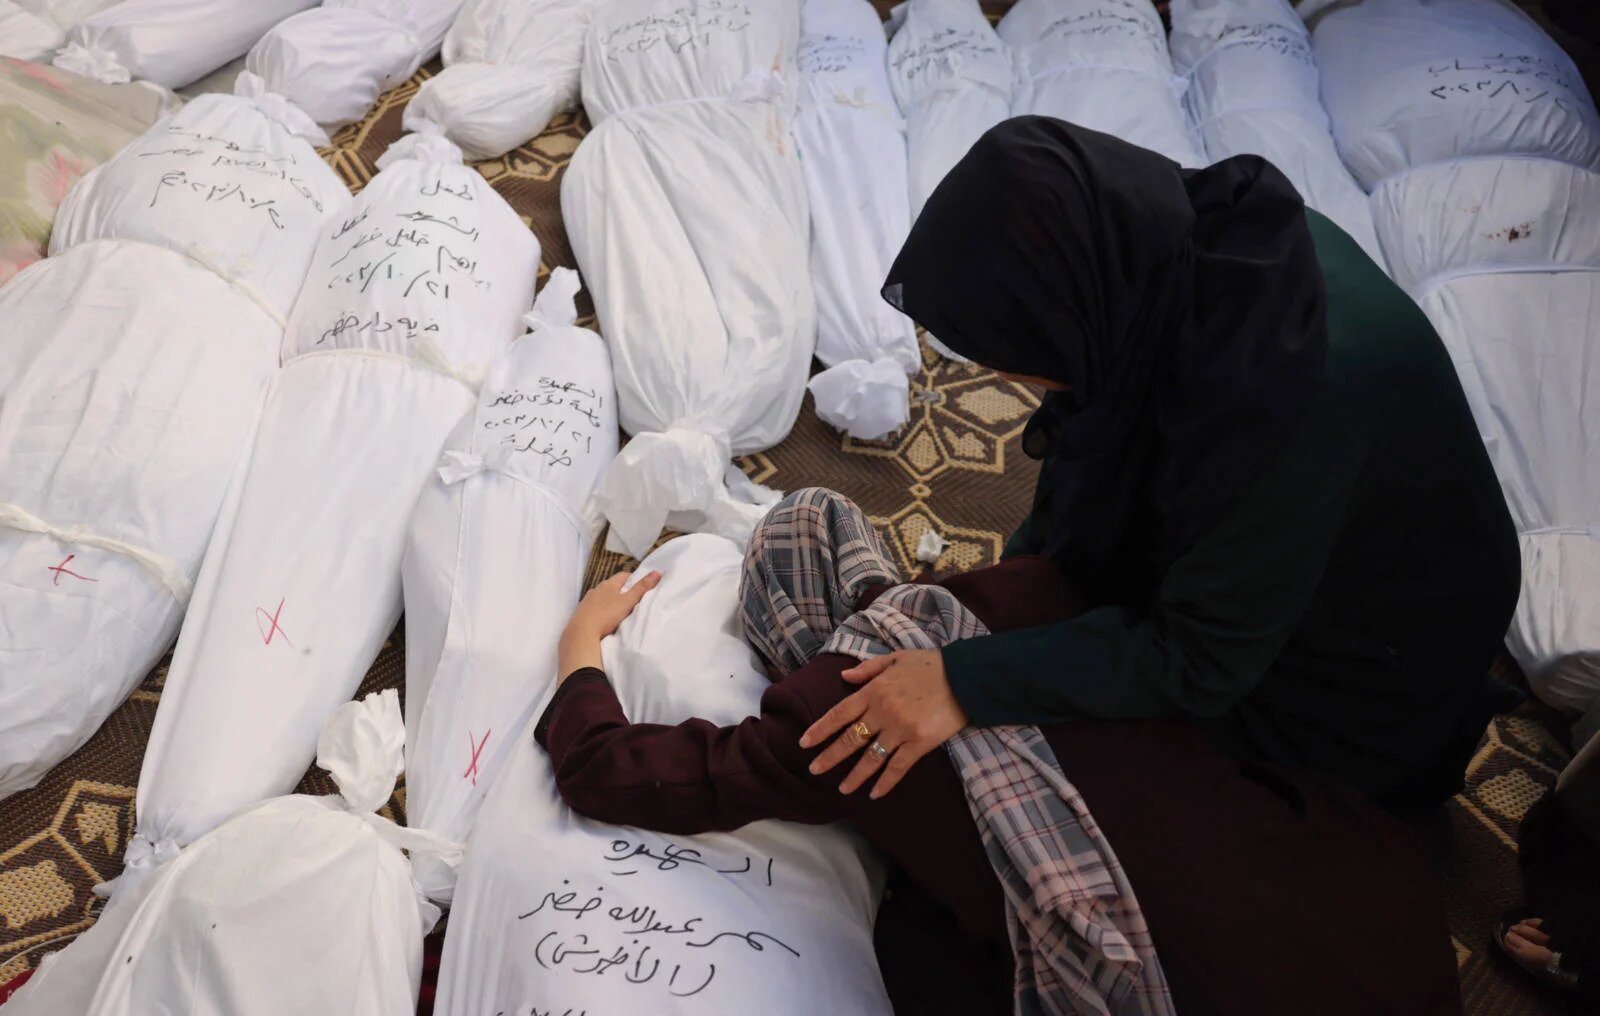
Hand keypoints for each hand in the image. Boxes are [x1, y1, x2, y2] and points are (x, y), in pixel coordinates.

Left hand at [558, 570, 660, 679]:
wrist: (581, 633)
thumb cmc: (606, 615)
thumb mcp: (627, 601)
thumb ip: (642, 588)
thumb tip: (656, 573)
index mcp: (607, 584)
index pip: (623, 575)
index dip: (634, 579)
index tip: (642, 585)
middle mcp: (596, 590)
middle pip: (613, 586)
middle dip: (623, 590)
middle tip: (634, 599)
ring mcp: (587, 601)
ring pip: (603, 597)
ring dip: (612, 601)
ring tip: (621, 610)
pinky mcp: (582, 613)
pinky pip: (596, 608)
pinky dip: (603, 610)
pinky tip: (606, 619)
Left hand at [798, 649, 966, 798]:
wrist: (965, 676)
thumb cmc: (930, 664)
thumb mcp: (895, 658)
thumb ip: (868, 669)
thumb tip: (843, 676)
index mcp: (873, 690)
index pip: (839, 713)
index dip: (820, 730)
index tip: (805, 743)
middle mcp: (882, 711)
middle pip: (850, 739)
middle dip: (830, 757)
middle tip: (814, 770)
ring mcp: (900, 729)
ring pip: (871, 758)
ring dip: (855, 776)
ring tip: (842, 789)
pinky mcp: (919, 743)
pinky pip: (897, 767)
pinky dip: (885, 782)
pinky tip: (874, 793)